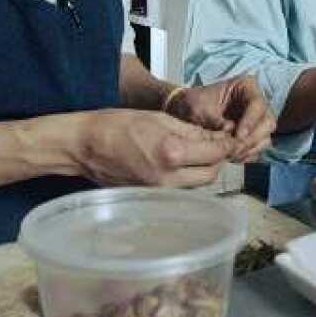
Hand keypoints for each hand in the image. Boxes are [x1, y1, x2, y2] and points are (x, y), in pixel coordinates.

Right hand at [68, 110, 233, 187]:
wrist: (85, 146)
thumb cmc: (117, 125)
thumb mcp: (159, 118)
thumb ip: (192, 131)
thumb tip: (218, 137)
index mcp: (172, 153)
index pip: (215, 154)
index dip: (227, 145)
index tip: (230, 138)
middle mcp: (168, 178)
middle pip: (211, 175)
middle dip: (217, 160)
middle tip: (215, 145)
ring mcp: (159, 191)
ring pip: (197, 185)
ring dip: (203, 170)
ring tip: (197, 153)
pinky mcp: (151, 198)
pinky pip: (181, 190)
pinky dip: (187, 178)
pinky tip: (180, 164)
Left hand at [168, 77, 274, 162]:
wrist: (184, 113)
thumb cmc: (192, 104)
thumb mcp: (198, 108)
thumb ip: (214, 119)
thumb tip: (230, 130)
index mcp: (246, 87)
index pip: (257, 104)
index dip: (250, 121)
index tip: (238, 136)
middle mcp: (255, 103)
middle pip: (267, 122)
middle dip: (252, 138)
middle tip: (234, 149)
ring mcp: (256, 121)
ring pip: (265, 137)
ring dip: (250, 149)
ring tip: (231, 155)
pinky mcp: (252, 136)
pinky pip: (257, 148)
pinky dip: (247, 155)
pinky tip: (232, 157)